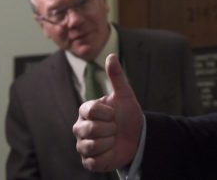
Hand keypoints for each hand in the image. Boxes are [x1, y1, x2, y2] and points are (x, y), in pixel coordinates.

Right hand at [73, 53, 143, 171]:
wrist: (137, 137)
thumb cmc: (127, 115)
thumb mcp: (125, 95)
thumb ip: (116, 76)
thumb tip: (111, 55)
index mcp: (86, 110)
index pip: (91, 110)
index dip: (108, 113)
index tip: (114, 113)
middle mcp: (80, 127)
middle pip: (90, 129)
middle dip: (110, 129)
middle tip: (115, 128)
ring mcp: (82, 145)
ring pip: (91, 145)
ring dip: (110, 142)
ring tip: (113, 139)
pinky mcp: (88, 161)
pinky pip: (93, 161)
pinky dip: (107, 156)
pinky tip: (111, 151)